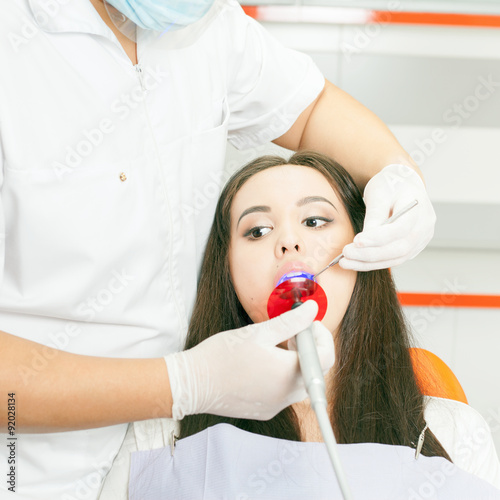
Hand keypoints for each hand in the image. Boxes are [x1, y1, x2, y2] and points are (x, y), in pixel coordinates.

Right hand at [164, 300, 334, 419]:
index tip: (308, 323)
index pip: (325, 357)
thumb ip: (291, 322)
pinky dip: (284, 376)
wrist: (192, 384)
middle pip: (316, 371)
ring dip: (297, 362)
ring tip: (277, 346)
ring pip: (301, 383)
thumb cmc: (222, 355)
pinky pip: (285, 392)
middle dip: (310, 348)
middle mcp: (287, 395)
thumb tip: (312, 310)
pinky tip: (264, 363)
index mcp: (288, 374)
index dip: (322, 337)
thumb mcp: (259, 332)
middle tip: (292, 333)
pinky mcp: (265, 410)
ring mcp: (276, 406)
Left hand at [341, 164, 435, 270]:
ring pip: (396, 258)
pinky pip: (393, 259)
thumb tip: (363, 241)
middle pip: (399, 248)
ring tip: (345, 262)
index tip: (356, 241)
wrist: (403, 185)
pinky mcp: (413, 248)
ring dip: (369, 263)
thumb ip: (374, 216)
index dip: (378, 238)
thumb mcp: (379, 192)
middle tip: (346, 254)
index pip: (400, 229)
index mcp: (419, 209)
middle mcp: (424, 227)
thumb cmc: (391, 185)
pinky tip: (356, 262)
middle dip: (370, 255)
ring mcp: (421, 240)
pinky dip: (374, 263)